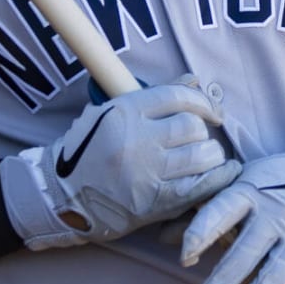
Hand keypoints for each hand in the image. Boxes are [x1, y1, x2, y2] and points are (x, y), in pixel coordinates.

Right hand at [3, 75, 240, 250]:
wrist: (60, 194)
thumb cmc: (87, 150)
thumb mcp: (111, 113)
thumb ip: (155, 97)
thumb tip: (193, 81)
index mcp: (125, 112)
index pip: (177, 97)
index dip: (203, 101)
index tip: (212, 111)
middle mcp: (138, 140)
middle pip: (192, 126)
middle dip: (202, 130)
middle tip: (199, 138)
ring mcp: (147, 173)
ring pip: (201, 156)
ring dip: (211, 155)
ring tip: (207, 156)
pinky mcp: (155, 202)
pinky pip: (200, 187)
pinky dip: (218, 179)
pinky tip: (224, 173)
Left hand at [182, 126, 284, 283]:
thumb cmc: (276, 182)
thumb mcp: (242, 183)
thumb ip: (204, 211)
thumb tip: (162, 236)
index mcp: (250, 192)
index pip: (221, 212)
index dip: (200, 234)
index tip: (184, 258)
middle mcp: (275, 216)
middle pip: (244, 256)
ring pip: (274, 278)